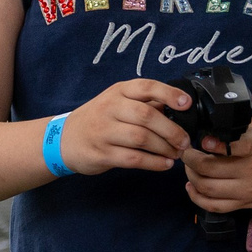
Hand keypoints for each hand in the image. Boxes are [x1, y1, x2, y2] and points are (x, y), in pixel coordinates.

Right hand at [56, 79, 191, 173]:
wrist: (64, 139)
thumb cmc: (98, 119)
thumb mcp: (117, 102)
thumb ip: (144, 104)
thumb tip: (179, 108)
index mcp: (118, 92)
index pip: (146, 87)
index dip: (169, 94)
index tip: (186, 104)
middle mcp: (110, 108)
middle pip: (146, 116)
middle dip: (172, 130)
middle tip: (185, 141)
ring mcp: (104, 132)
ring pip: (141, 139)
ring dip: (164, 148)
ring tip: (176, 154)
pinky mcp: (102, 154)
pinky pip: (133, 159)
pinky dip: (154, 163)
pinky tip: (165, 164)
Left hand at [182, 118, 251, 212]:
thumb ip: (240, 125)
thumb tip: (213, 121)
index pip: (235, 146)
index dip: (214, 143)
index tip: (202, 139)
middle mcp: (251, 169)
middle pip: (210, 169)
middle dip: (190, 159)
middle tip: (186, 150)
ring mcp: (248, 189)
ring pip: (208, 188)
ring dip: (191, 177)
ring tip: (189, 166)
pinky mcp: (246, 203)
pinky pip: (215, 206)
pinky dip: (198, 198)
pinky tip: (191, 187)